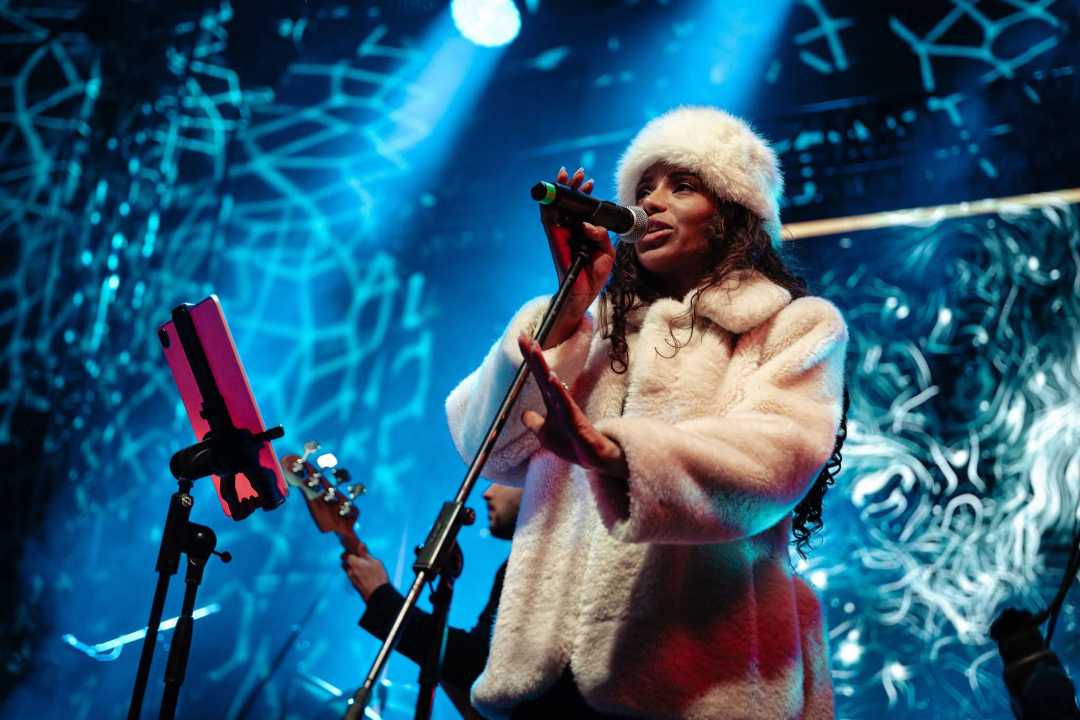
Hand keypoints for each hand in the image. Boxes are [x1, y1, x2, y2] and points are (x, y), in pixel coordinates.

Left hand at [341, 542, 389, 602]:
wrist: (377, 595)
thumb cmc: (377, 577)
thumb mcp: (374, 562)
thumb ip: (365, 554)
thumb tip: (360, 545)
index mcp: (354, 563)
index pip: (344, 555)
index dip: (348, 552)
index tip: (354, 550)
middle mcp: (350, 571)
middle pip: (345, 563)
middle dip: (349, 559)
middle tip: (359, 558)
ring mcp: (352, 579)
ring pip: (348, 570)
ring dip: (353, 567)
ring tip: (364, 567)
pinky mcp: (355, 585)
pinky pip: (352, 577)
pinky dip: (356, 574)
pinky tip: (365, 575)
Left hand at [518, 332, 628, 478]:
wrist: (595, 460)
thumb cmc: (573, 445)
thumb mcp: (546, 435)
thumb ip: (535, 424)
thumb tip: (523, 414)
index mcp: (552, 402)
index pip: (538, 376)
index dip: (529, 358)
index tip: (521, 337)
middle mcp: (560, 402)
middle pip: (544, 374)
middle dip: (533, 355)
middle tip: (523, 335)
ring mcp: (568, 411)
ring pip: (553, 385)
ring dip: (543, 366)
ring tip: (535, 348)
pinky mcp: (577, 423)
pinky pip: (566, 405)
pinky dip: (558, 391)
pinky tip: (552, 377)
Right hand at [539, 167, 615, 348]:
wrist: (585, 293)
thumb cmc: (595, 274)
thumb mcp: (606, 252)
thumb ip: (601, 235)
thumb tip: (589, 225)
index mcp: (584, 232)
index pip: (582, 208)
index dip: (585, 194)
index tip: (589, 182)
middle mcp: (571, 230)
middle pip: (569, 203)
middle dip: (573, 186)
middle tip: (579, 174)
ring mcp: (561, 234)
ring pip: (557, 207)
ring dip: (561, 191)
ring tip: (568, 176)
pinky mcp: (554, 240)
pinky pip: (548, 220)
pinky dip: (548, 206)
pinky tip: (552, 194)